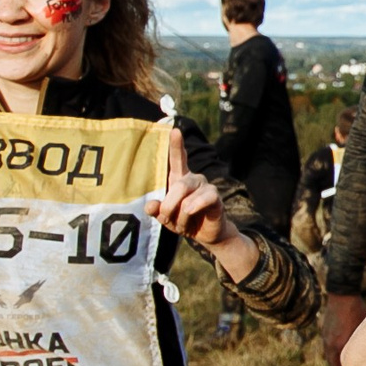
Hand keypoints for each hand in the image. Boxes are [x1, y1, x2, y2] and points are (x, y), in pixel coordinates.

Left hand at [147, 132, 234, 249]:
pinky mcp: (215, 197)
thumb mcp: (165, 217)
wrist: (205, 235)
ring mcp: (206, 186)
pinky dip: (194, 208)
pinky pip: (204, 198)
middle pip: (178, 185)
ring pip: (188, 196)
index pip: (178, 159)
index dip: (176, 145)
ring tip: (181, 225)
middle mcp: (194, 179)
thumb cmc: (183, 221)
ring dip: (180, 215)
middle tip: (166, 219)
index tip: (175, 130)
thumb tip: (150, 205)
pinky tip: (191, 213)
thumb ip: (156, 210)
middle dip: (169, 206)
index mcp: (179, 179)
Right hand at [322, 292, 365, 365]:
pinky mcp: (325, 332)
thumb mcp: (365, 329)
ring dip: (340, 362)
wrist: (342, 294)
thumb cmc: (358, 311)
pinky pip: (330, 348)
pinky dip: (337, 352)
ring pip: (331, 359)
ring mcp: (326, 339)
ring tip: (353, 362)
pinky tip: (348, 347)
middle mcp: (330, 345)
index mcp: (339, 347)